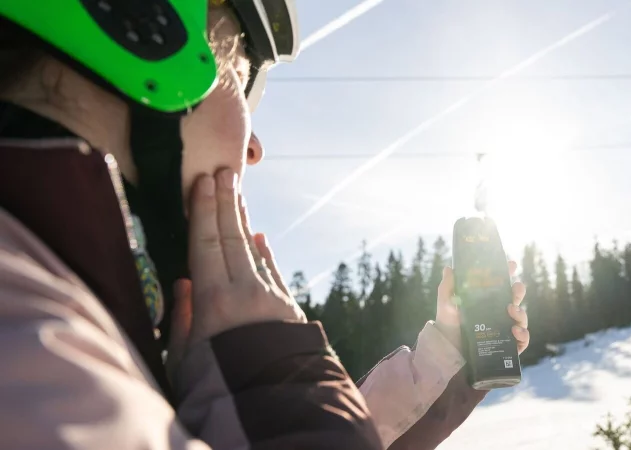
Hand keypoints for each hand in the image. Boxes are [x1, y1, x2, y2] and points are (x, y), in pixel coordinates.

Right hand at [166, 169, 304, 381]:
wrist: (274, 406)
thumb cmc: (218, 388)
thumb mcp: (184, 358)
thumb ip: (182, 317)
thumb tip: (183, 283)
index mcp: (215, 299)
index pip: (207, 242)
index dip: (204, 210)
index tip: (204, 181)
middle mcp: (246, 291)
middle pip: (232, 238)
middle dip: (226, 204)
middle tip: (223, 172)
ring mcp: (271, 298)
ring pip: (254, 252)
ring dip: (244, 223)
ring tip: (237, 197)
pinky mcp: (287, 309)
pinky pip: (272, 272)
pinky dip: (264, 253)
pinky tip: (260, 238)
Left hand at [434, 261, 528, 354]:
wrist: (448, 350)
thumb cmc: (448, 325)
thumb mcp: (447, 304)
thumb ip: (447, 287)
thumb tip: (449, 268)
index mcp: (487, 300)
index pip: (502, 284)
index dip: (509, 273)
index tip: (512, 264)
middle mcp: (499, 313)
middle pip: (515, 299)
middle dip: (519, 291)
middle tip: (515, 288)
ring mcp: (505, 329)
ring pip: (521, 318)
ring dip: (521, 313)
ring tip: (512, 310)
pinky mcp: (507, 346)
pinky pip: (522, 341)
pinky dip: (523, 335)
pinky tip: (515, 331)